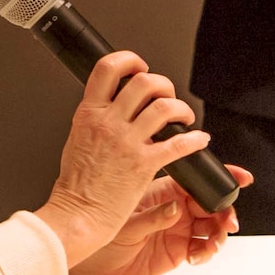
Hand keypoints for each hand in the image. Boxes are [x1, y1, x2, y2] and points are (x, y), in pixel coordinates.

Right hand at [33, 52, 209, 266]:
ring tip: (183, 117)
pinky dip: (194, 139)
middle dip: (163, 85)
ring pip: (164, 108)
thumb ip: (95, 119)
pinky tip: (198, 140)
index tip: (140, 66)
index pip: (108, 68)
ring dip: (181, 109)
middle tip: (166, 96)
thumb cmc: (76, 185)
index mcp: (89, 113)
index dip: (129, 60)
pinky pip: (178, 144)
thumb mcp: (76, 139)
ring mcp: (127, 142)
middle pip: (144, 82)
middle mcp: (109, 123)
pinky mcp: (144, 164)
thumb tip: (112, 107)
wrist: (78, 214)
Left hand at [67, 166, 253, 274]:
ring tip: (214, 241)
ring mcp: (177, 229)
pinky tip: (199, 254)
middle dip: (225, 209)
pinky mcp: (177, 251)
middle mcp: (173, 208)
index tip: (239, 178)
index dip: (220, 178)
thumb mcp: (126, 220)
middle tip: (228, 219)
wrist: (90, 263)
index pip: (197, 180)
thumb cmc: (100, 230)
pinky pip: (202, 248)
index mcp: (163, 190)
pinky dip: (207, 251)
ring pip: (211, 226)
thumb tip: (175, 208)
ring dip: (219, 231)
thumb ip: (153, 216)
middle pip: (211, 203)